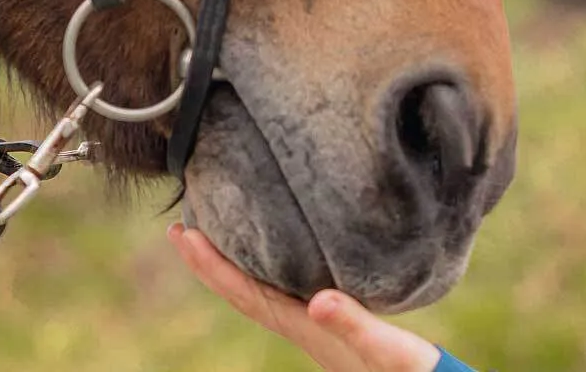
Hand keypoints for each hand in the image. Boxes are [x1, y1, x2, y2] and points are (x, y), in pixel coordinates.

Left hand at [168, 222, 442, 371]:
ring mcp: (312, 326)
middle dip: (210, 262)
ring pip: (258, 291)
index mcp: (304, 328)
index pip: (245, 293)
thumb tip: (317, 302)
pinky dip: (263, 270)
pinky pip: (281, 291)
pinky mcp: (329, 322)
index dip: (212, 266)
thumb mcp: (384, 348)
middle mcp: (300, 326)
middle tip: (180, 229)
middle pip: (242, 291)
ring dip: (231, 265)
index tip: (183, 235)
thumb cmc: (406, 371)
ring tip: (214, 234)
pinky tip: (273, 254)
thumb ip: (353, 323)